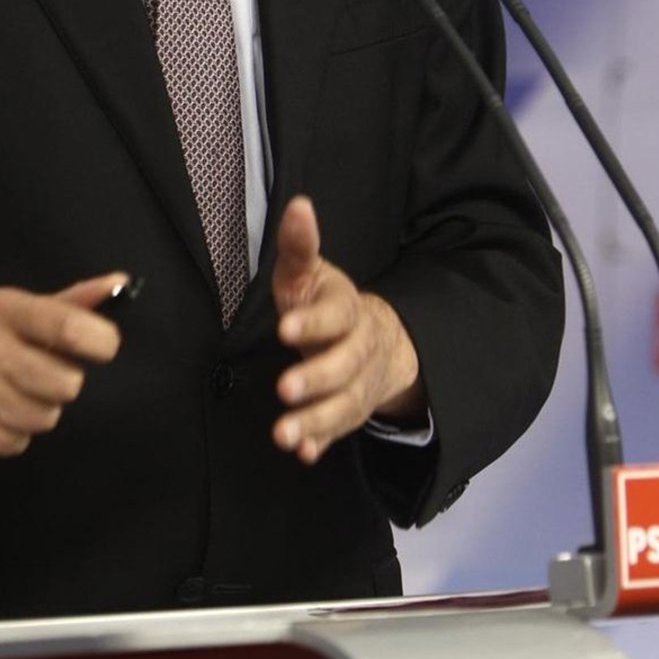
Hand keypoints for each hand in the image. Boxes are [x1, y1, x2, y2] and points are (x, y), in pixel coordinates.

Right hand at [0, 274, 127, 457]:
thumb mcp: (19, 309)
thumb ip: (73, 301)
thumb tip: (121, 285)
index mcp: (3, 309)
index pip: (69, 327)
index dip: (101, 341)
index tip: (102, 347)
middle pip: (66, 383)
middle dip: (62, 382)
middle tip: (39, 373)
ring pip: (46, 417)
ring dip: (38, 410)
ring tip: (13, 392)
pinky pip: (18, 443)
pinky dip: (14, 434)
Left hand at [271, 195, 424, 463]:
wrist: (375, 341)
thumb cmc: (325, 303)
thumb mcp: (310, 273)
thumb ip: (299, 246)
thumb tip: (299, 205)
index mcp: (348, 310)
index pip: (336, 316)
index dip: (313, 322)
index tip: (285, 328)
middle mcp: (359, 349)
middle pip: (344, 365)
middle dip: (315, 378)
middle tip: (283, 388)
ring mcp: (357, 384)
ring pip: (343, 405)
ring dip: (315, 420)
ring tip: (283, 434)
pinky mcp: (348, 413)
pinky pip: (338, 433)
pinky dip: (322, 443)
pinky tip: (302, 453)